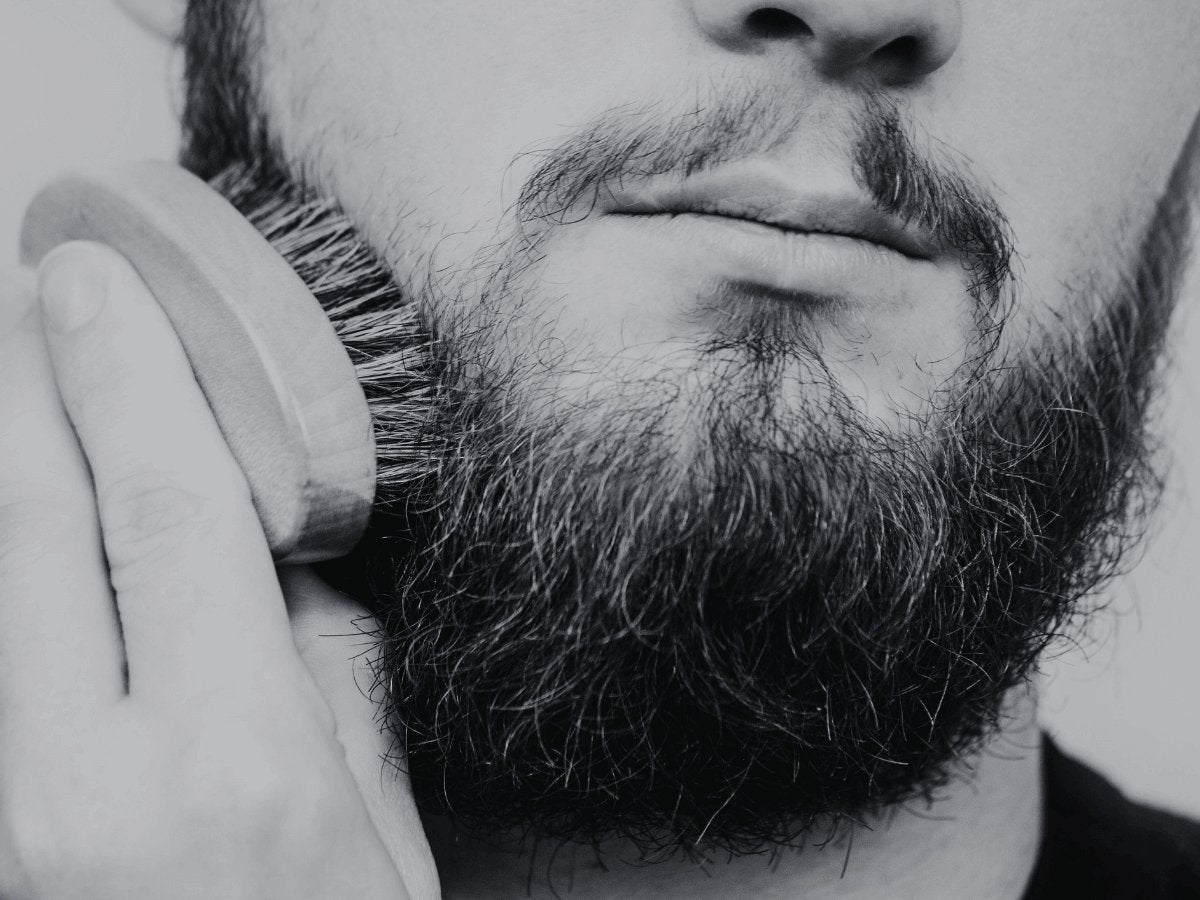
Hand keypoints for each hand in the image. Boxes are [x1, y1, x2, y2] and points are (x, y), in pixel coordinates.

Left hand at [0, 244, 438, 898]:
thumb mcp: (381, 833)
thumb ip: (333, 675)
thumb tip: (289, 548)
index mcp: (231, 765)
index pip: (161, 514)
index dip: (127, 377)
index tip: (98, 283)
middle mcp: (89, 785)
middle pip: (35, 530)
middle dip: (28, 391)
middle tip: (39, 297)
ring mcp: (9, 820)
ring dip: (5, 468)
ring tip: (23, 381)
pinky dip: (9, 565)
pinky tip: (29, 518)